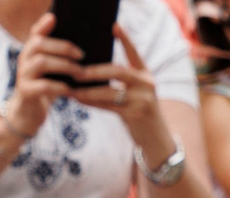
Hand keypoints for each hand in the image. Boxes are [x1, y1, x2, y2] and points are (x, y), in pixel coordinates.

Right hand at [4, 14, 78, 138]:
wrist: (28, 114)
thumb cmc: (46, 90)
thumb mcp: (53, 72)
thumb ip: (62, 59)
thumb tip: (87, 49)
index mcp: (31, 52)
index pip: (35, 33)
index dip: (43, 24)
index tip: (55, 17)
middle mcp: (24, 59)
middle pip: (39, 44)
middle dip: (63, 47)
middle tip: (82, 55)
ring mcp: (23, 75)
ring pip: (41, 62)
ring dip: (64, 66)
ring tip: (81, 73)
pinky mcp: (26, 92)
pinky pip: (42, 86)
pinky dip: (59, 87)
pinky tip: (71, 90)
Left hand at [90, 25, 174, 164]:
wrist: (157, 139)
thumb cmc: (141, 112)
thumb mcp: (137, 93)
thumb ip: (123, 80)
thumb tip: (90, 69)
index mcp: (146, 75)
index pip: (135, 53)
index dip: (125, 39)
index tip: (114, 26)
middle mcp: (147, 85)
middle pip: (119, 71)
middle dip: (95, 71)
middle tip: (77, 71)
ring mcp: (143, 100)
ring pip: (110, 92)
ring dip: (88, 91)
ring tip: (72, 89)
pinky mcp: (136, 115)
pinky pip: (109, 107)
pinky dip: (92, 103)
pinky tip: (80, 100)